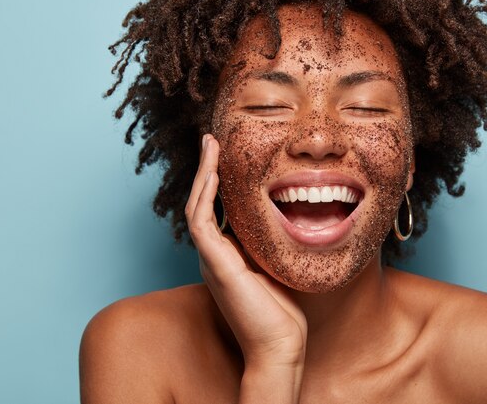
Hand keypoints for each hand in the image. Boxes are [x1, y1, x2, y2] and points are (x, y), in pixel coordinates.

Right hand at [185, 134, 306, 367]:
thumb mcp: (277, 264)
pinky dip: (205, 195)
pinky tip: (213, 173)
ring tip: (210, 145)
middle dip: (206, 169)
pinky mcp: (214, 264)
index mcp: (227, 254)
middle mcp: (213, 254)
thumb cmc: (284, 311)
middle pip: (201, 201)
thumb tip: (290, 215)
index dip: (218, 180)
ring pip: (196, 206)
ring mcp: (211, 259)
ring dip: (202, 173)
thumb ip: (272, 242)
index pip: (216, 208)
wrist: (280, 346)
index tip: (227, 154)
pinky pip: (201, 221)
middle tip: (212, 140)